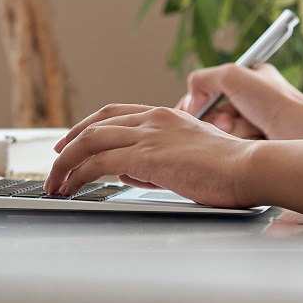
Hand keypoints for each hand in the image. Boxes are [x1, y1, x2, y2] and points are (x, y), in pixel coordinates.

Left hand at [46, 103, 256, 205]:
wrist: (248, 168)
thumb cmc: (229, 169)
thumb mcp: (187, 159)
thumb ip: (155, 162)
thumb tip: (128, 171)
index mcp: (166, 115)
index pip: (116, 114)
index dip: (89, 127)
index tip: (73, 141)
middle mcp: (154, 118)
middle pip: (97, 123)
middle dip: (69, 142)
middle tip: (54, 161)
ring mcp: (149, 134)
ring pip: (90, 140)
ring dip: (66, 163)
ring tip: (55, 183)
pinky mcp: (145, 155)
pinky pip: (99, 161)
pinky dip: (78, 174)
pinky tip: (71, 187)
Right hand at [175, 63, 302, 139]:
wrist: (301, 132)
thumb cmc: (275, 102)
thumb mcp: (232, 75)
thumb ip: (203, 79)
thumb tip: (191, 100)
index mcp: (248, 78)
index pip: (209, 90)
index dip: (197, 102)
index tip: (192, 112)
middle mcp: (250, 100)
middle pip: (212, 115)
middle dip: (216, 119)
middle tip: (227, 122)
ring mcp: (254, 124)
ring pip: (222, 133)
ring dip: (231, 131)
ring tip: (250, 129)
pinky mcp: (256, 145)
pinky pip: (234, 147)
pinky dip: (241, 143)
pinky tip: (256, 140)